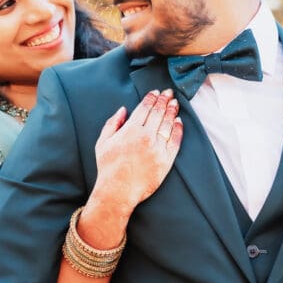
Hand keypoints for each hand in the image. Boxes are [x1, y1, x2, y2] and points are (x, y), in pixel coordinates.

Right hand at [92, 89, 182, 218]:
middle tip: (169, 93)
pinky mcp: (166, 160)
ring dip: (172, 112)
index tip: (156, 92)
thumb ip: (112, 123)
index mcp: (131, 129)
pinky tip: (179, 122)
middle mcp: (146, 136)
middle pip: (159, 113)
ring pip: (168, 124)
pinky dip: (178, 130)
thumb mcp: (102, 142)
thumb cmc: (108, 167)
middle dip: (164, 100)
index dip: (152, 98)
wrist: (118, 190)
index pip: (145, 108)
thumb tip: (123, 110)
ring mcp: (158, 148)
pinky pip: (175, 141)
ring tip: (175, 103)